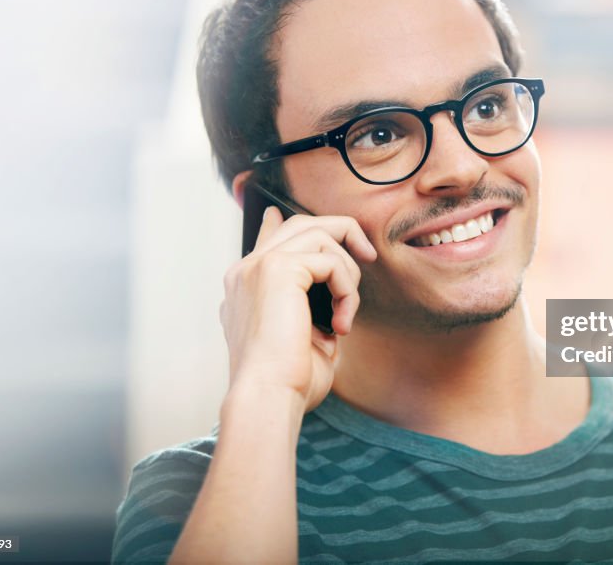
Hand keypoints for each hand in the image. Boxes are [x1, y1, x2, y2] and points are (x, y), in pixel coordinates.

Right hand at [219, 207, 376, 411]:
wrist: (268, 398)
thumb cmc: (288, 383)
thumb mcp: (305, 337)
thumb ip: (312, 306)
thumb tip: (335, 288)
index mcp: (244, 289)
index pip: (264, 240)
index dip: (276, 224)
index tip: (275, 214)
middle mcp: (245, 272)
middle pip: (299, 223)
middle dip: (341, 231)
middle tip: (368, 256)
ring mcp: (258, 266)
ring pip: (319, 232)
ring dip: (348, 272)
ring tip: (346, 311)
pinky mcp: (277, 268)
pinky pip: (330, 260)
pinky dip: (346, 289)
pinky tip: (341, 322)